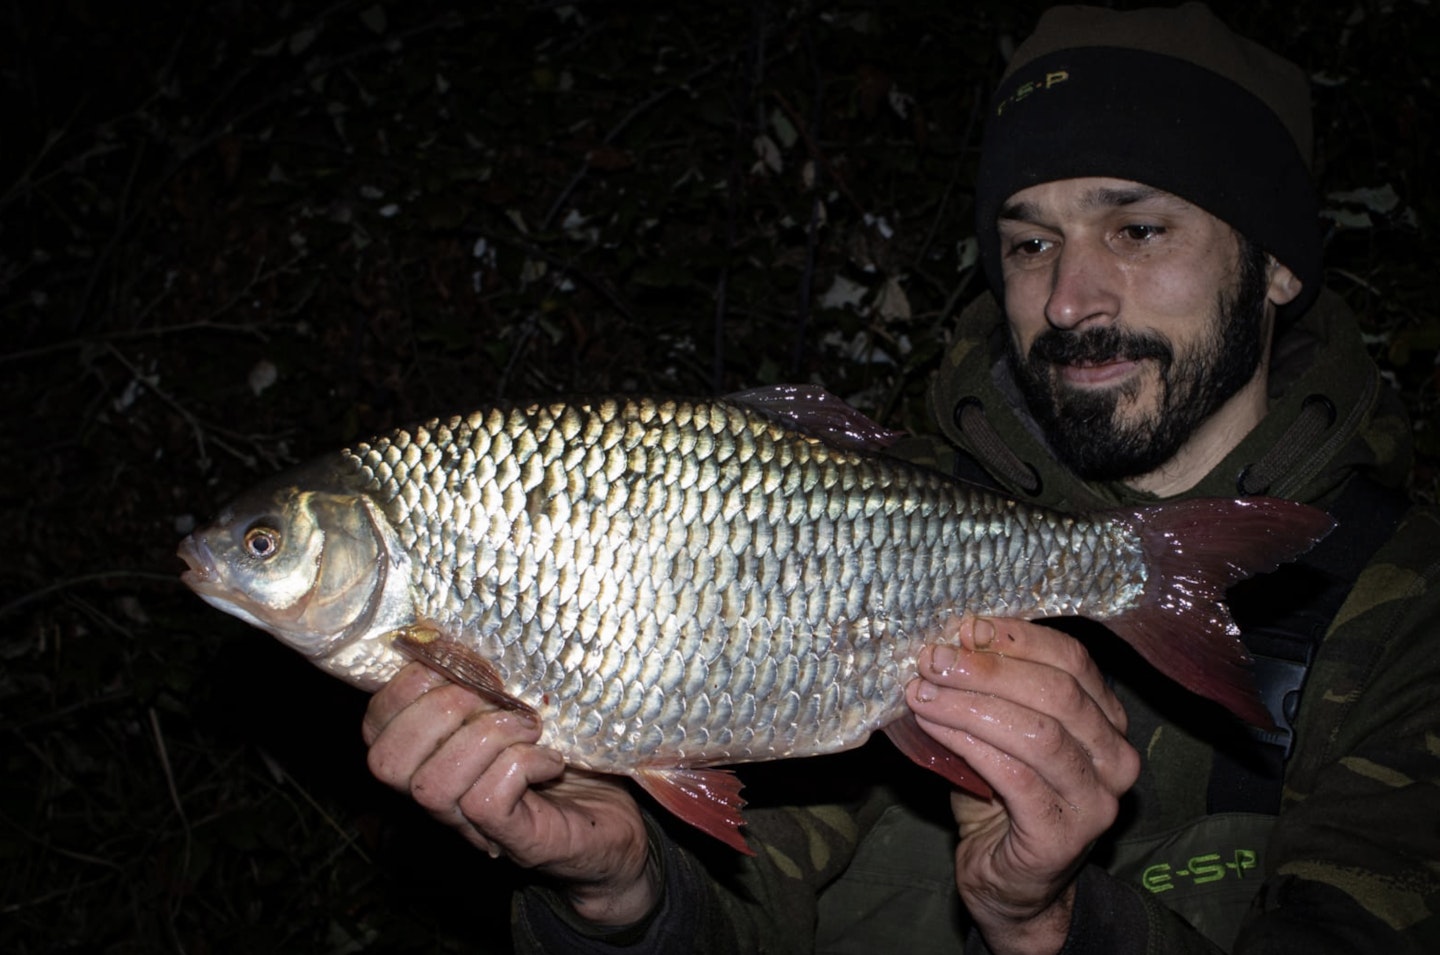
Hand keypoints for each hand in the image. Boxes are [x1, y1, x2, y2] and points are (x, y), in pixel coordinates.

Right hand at [363, 662, 656, 925]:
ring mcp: (473, 828)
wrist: (615, 826)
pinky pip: (486, 801)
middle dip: (439, 709)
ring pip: (433, 785)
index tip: (462, 661)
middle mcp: (440, 798)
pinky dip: (520, 765)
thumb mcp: (519, 704)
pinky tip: (549, 759)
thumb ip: (485, 678)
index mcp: (431, 756)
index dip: (405, 685)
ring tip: (530, 725)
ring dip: (485, 736)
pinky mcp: (516, 841)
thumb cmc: (567, 755)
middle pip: (387, 762)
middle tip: (498, 694)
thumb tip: (458, 629)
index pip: (374, 728)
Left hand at [905, 616, 1138, 954]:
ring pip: (1038, 732)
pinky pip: (1014, 777)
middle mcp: (1115, 758)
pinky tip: (933, 728)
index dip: (1016, 639)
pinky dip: (968, 744)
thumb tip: (950, 641)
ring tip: (922, 693)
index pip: (1073, 660)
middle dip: (987, 668)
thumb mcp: (999, 733)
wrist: (1013, 884)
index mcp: (1107, 720)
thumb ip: (989, 691)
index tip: (964, 627)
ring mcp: (1096, 800)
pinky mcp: (1064, 836)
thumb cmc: (1002, 800)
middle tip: (933, 659)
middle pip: (1057, 692)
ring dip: (970, 705)